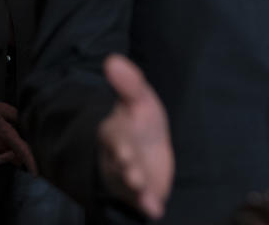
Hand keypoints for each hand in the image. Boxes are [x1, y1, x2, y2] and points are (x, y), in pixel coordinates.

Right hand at [0, 100, 37, 173]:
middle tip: (31, 145)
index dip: (30, 162)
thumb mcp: (4, 108)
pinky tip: (5, 138)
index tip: (35, 173)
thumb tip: (27, 122)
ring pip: (8, 156)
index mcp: (6, 134)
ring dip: (14, 152)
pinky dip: (6, 149)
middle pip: (16, 156)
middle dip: (24, 155)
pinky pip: (0, 153)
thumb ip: (18, 116)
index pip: (21, 151)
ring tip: (18, 140)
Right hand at [98, 54, 173, 218]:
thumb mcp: (139, 100)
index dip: (120, 144)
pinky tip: (155, 210)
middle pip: (120, 163)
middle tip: (135, 174)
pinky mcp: (139, 193)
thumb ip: (129, 83)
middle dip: (127, 168)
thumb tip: (112, 58)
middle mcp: (117, 156)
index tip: (126, 150)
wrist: (143, 150)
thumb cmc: (141, 122)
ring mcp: (126, 176)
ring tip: (144, 191)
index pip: (114, 136)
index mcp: (115, 132)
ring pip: (128, 183)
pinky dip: (147, 205)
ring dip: (136, 188)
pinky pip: (140, 201)